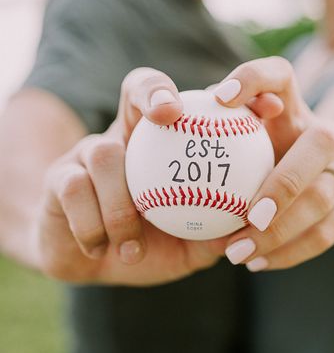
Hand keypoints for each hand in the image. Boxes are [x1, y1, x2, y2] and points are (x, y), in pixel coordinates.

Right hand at [35, 69, 228, 285]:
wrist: (87, 265)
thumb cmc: (147, 248)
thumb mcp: (188, 245)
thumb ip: (217, 233)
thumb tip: (256, 227)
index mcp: (162, 145)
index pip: (186, 104)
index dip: (214, 95)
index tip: (228, 101)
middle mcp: (126, 135)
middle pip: (136, 88)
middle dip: (154, 92)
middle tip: (170, 114)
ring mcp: (87, 151)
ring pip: (104, 153)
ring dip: (120, 207)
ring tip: (133, 248)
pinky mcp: (58, 177)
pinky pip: (75, 191)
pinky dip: (92, 225)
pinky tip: (102, 249)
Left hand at [212, 57, 333, 270]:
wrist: (294, 174)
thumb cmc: (234, 153)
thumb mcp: (214, 134)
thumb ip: (196, 123)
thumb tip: (163, 114)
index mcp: (287, 103)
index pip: (278, 74)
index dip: (255, 79)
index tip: (221, 100)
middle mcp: (321, 129)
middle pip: (322, 142)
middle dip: (288, 181)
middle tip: (247, 216)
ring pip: (327, 196)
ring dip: (285, 229)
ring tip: (237, 253)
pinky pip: (329, 232)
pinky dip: (293, 251)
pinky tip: (256, 264)